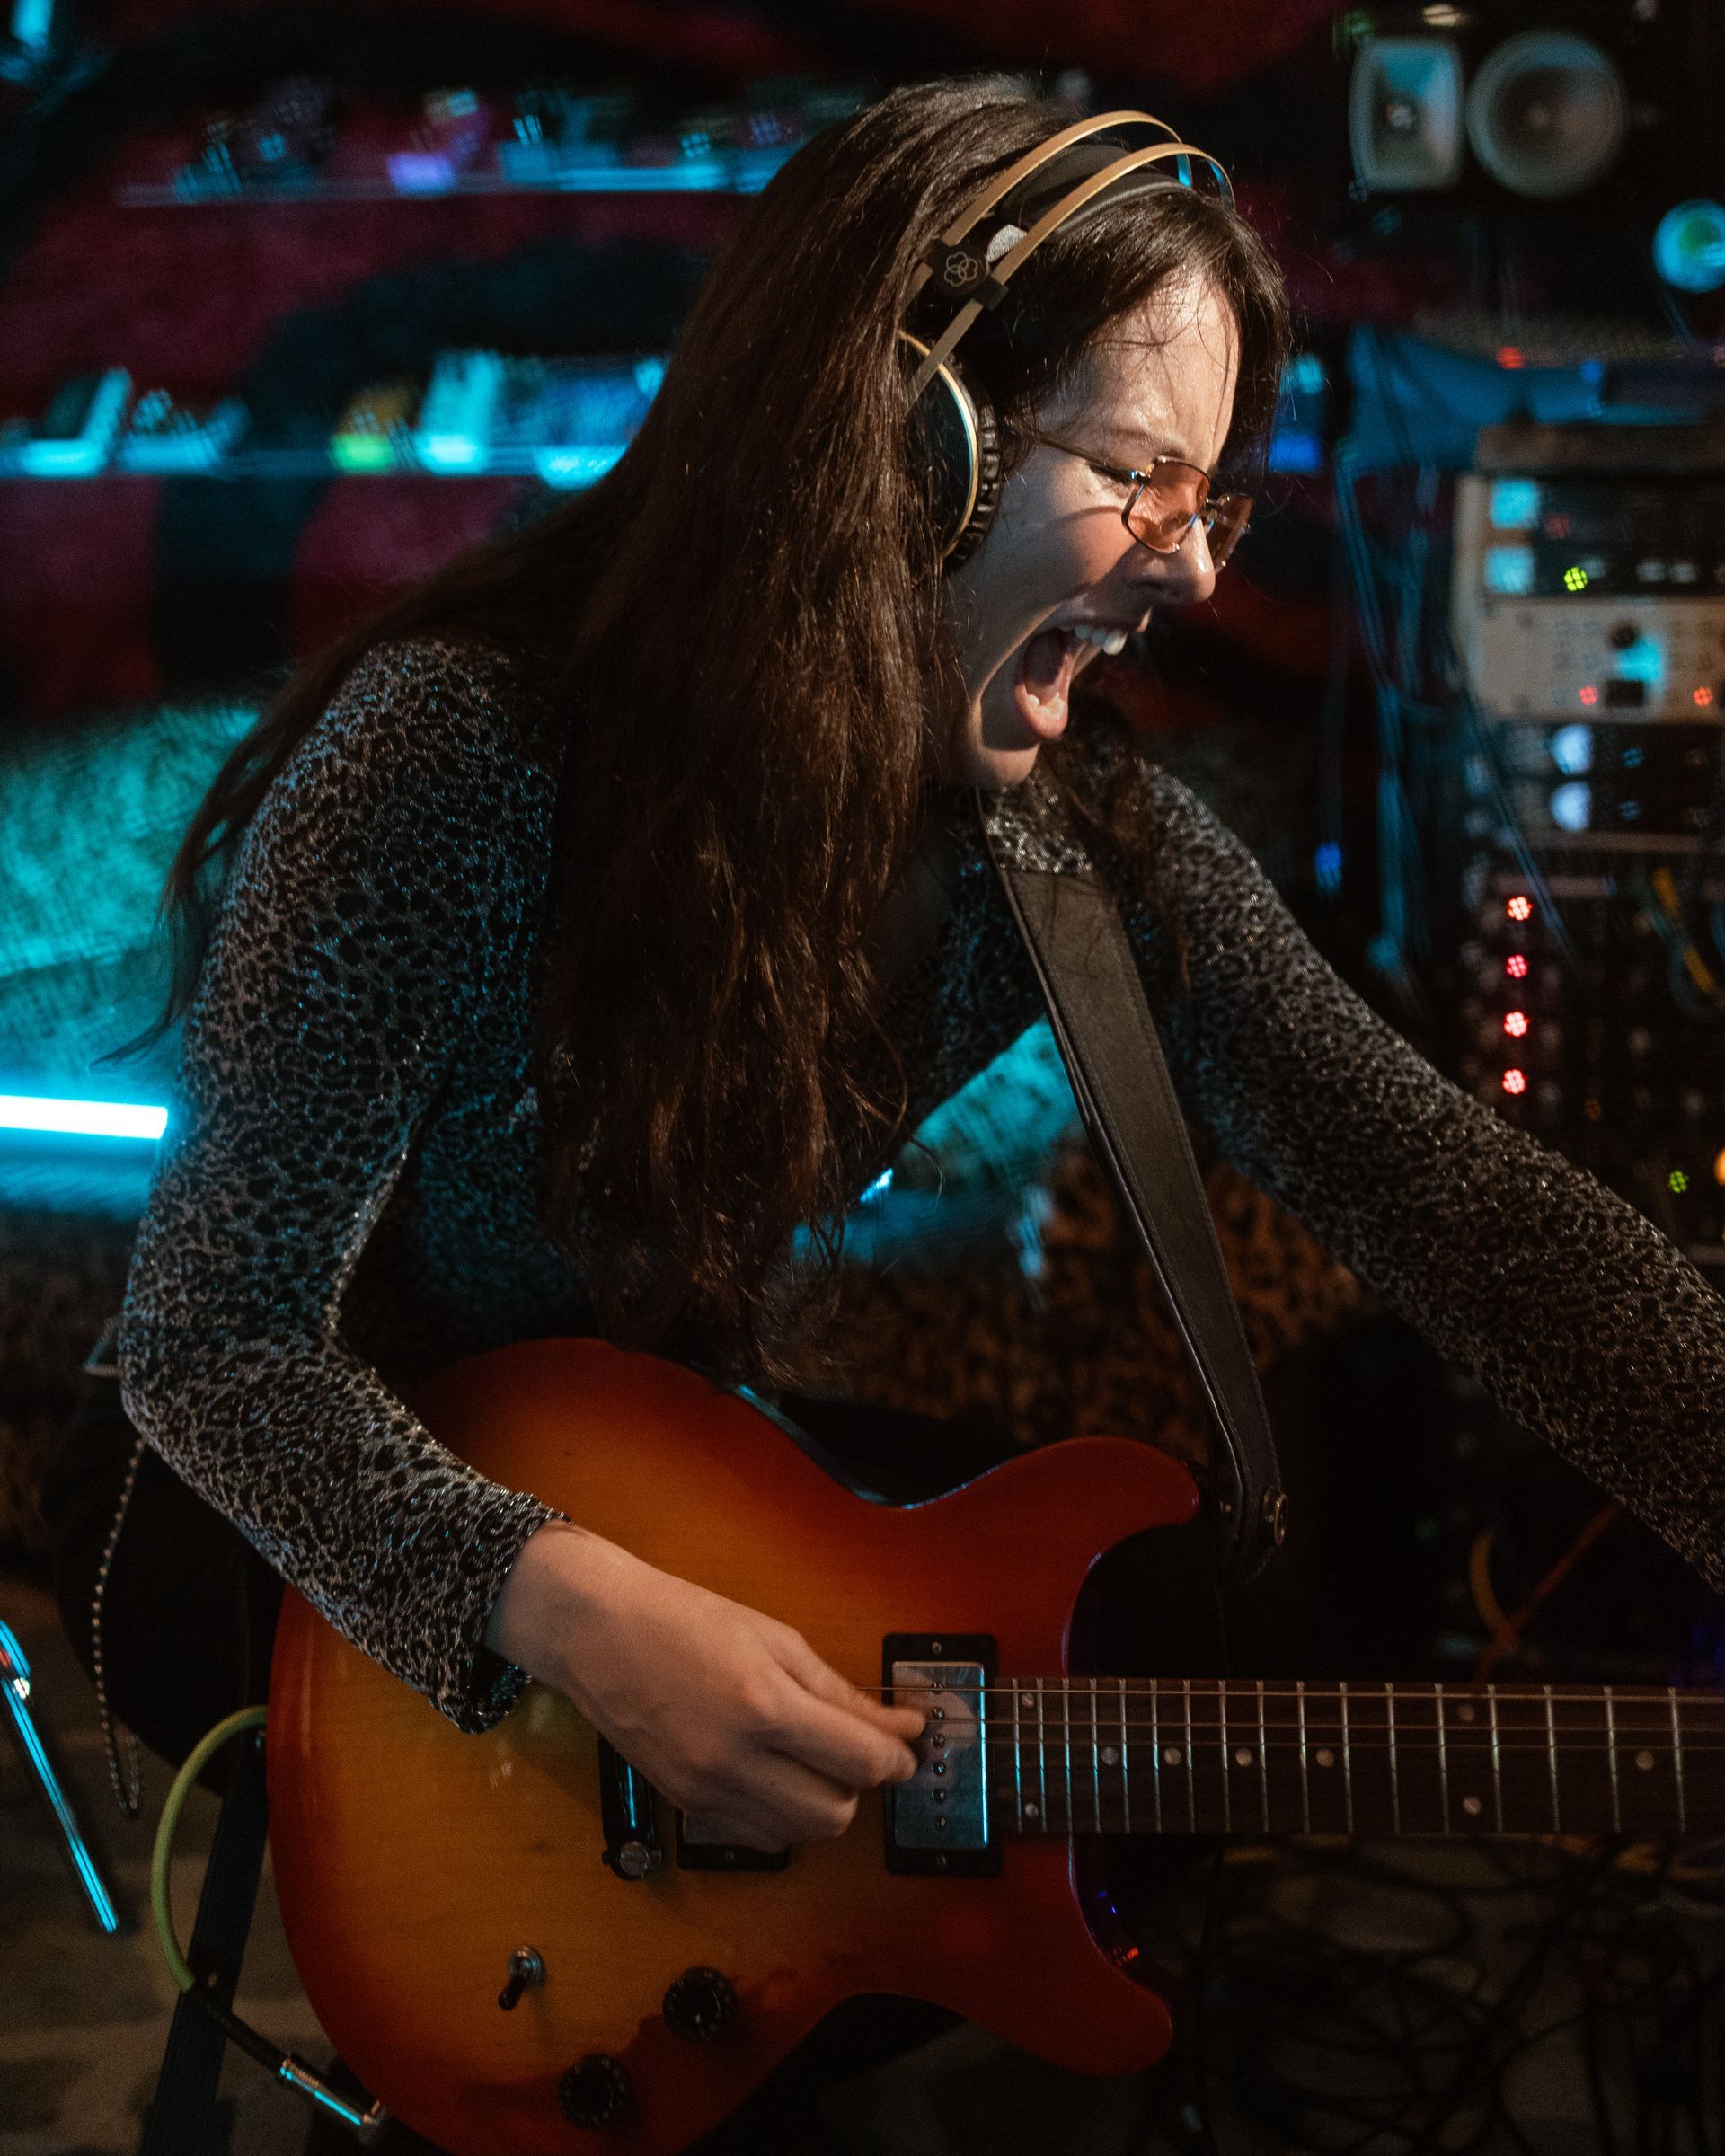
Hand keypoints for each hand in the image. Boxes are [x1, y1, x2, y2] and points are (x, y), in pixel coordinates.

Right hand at [485, 1521, 924, 1850]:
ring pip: (800, 1834)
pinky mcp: (687, 1806)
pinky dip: (783, 1817)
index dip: (898, 1756)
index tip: (908, 1741)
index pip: (861, 1760)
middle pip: (837, 1812)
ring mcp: (707, 1790)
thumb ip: (840, 1691)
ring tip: (815, 1760)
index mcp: (763, 1705)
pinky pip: (759, 1837)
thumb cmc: (684, 1620)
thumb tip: (899, 1724)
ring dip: (824, 1803)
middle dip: (862, 1784)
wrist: (598, 1634)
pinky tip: (776, 1776)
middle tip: (859, 1748)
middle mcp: (735, 1759)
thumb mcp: (774, 1638)